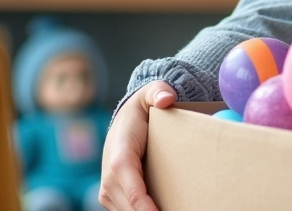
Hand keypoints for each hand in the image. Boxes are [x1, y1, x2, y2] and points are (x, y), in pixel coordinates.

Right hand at [99, 81, 176, 210]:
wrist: (123, 121)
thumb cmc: (140, 111)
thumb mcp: (150, 94)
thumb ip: (159, 92)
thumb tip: (166, 98)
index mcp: (120, 158)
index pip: (134, 191)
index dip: (148, 208)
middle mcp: (109, 178)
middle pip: (132, 208)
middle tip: (184, 209)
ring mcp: (107, 190)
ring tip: (176, 207)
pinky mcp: (110, 197)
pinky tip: (162, 207)